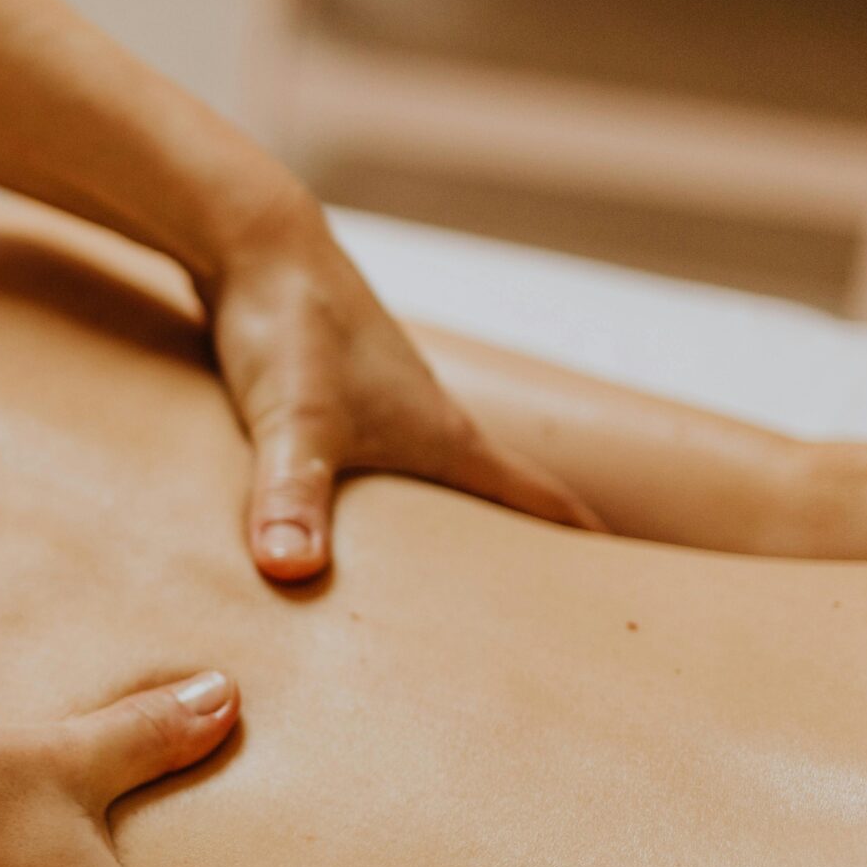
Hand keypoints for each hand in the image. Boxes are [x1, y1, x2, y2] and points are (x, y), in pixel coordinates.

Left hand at [206, 202, 599, 580]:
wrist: (253, 242)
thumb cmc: (290, 323)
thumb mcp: (293, 421)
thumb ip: (292, 495)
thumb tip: (292, 569)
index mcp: (444, 438)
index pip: (537, 500)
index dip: (580, 548)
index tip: (614, 597)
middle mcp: (425, 422)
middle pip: (489, 503)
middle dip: (509, 560)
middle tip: (525, 624)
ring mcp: (381, 407)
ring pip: (428, 485)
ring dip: (439, 531)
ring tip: (432, 595)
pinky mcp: (332, 399)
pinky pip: (371, 466)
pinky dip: (373, 505)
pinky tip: (337, 527)